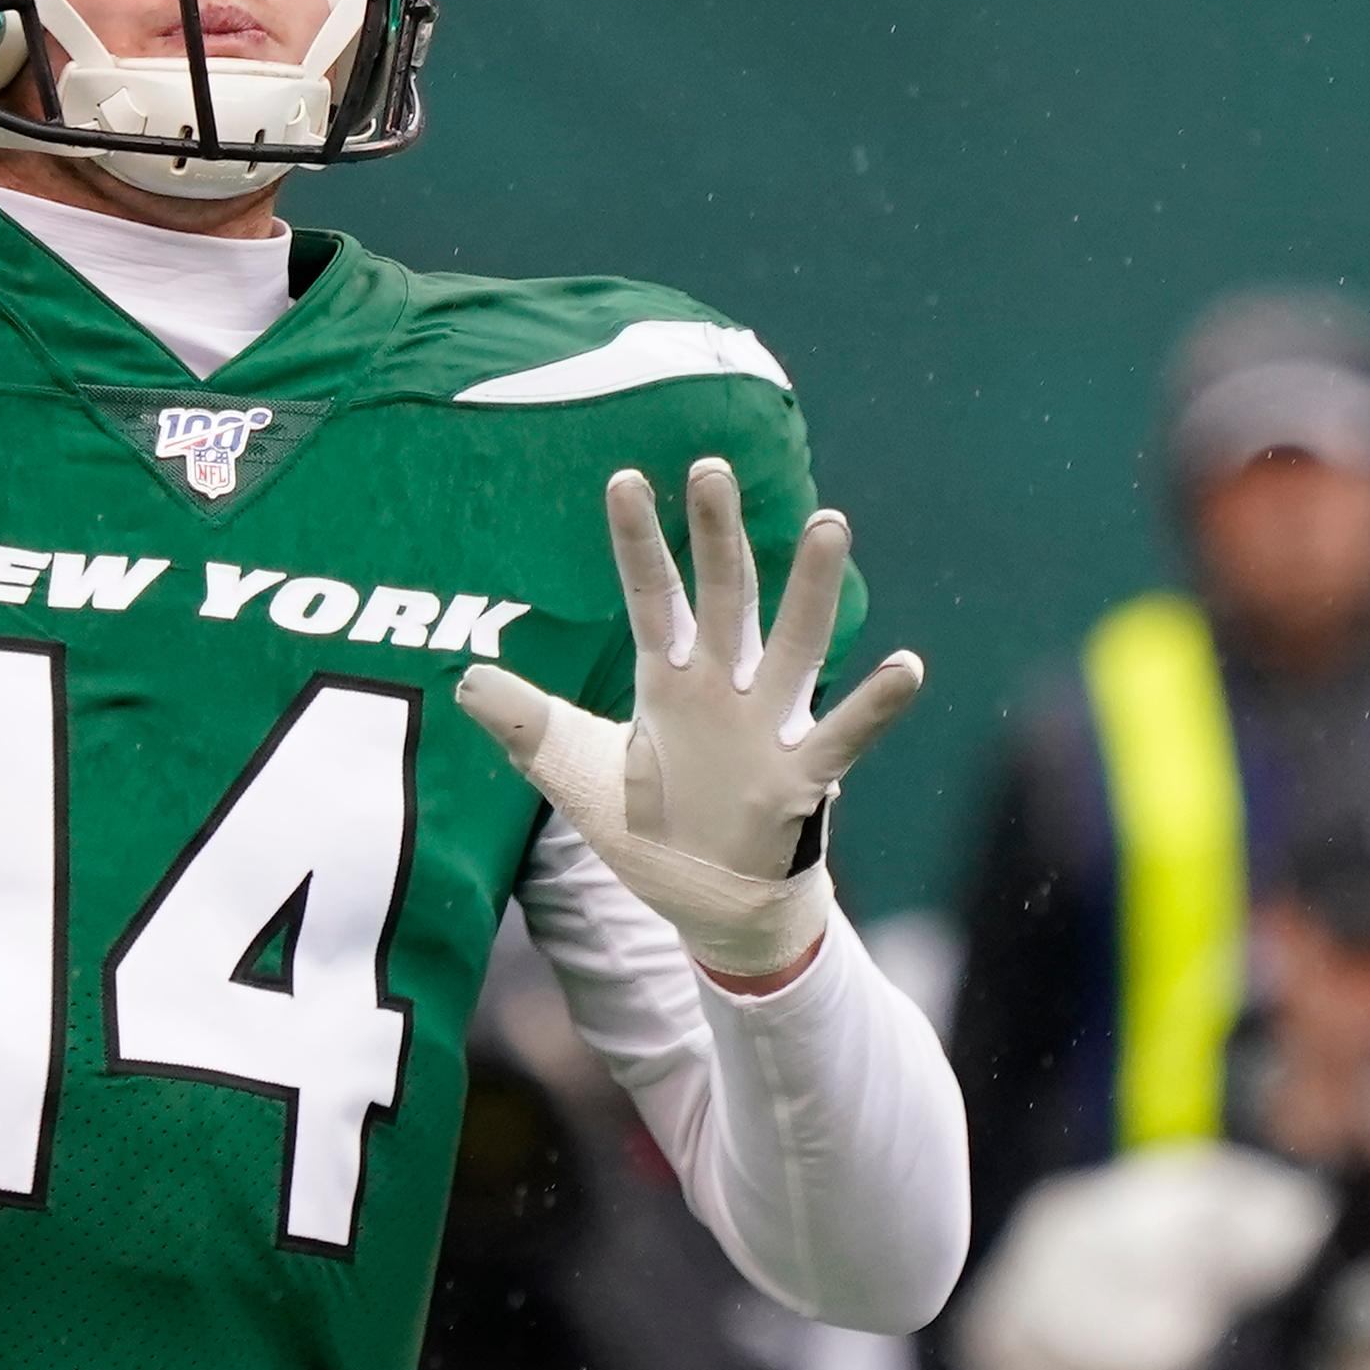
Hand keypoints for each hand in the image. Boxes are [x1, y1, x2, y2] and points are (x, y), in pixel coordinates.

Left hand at [459, 459, 923, 982]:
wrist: (709, 904)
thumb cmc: (652, 828)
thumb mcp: (575, 774)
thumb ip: (527, 724)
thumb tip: (464, 678)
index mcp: (669, 682)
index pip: (651, 596)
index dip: (637, 542)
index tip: (624, 478)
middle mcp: (722, 689)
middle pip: (722, 598)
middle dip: (718, 536)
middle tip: (714, 466)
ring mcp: (766, 728)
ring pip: (793, 645)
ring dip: (810, 588)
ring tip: (828, 523)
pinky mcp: (798, 780)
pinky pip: (843, 737)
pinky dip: (874, 705)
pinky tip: (906, 666)